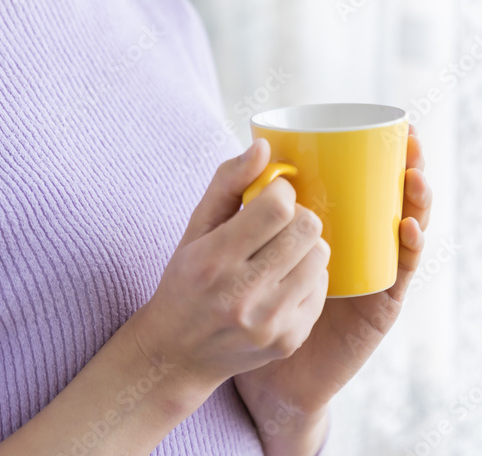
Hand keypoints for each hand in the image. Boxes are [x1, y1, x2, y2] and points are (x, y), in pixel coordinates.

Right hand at [130, 138, 329, 397]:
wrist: (178, 353)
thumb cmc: (186, 280)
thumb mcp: (195, 227)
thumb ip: (227, 182)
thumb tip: (262, 146)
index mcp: (215, 260)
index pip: (277, 208)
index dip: (281, 191)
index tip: (271, 194)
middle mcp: (243, 294)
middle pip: (306, 230)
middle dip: (297, 215)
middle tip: (280, 220)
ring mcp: (270, 322)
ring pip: (320, 257)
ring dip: (305, 245)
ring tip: (282, 250)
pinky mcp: (289, 340)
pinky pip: (321, 288)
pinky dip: (308, 276)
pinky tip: (284, 279)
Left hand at [233, 122, 431, 440]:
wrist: (246, 358)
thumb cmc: (236, 287)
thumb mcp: (230, 232)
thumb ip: (237, 187)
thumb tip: (262, 142)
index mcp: (330, 221)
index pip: (366, 180)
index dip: (384, 153)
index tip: (392, 125)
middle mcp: (357, 243)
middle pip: (393, 199)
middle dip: (408, 169)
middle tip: (411, 142)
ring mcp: (369, 272)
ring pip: (404, 230)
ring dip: (416, 201)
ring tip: (412, 176)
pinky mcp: (374, 303)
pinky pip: (397, 274)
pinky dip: (408, 250)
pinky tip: (404, 228)